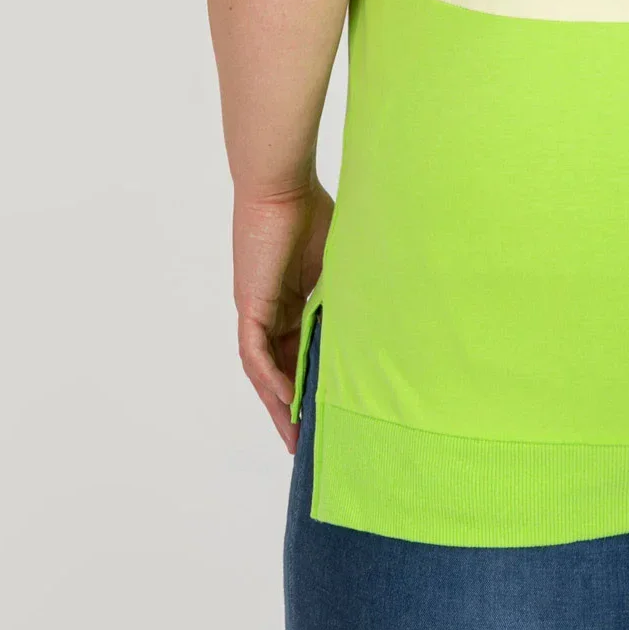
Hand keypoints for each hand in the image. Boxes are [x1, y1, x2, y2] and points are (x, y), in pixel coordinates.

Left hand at [233, 177, 334, 452]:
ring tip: (296, 437)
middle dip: (291, 408)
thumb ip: (346, 294)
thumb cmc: (312, 210)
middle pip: (277, 370)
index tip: (326, 412)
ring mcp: (256, 309)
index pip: (296, 352)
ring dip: (278, 403)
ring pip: (264, 370)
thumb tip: (379, 321)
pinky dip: (271, 379)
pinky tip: (288, 401)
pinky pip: (256, 354)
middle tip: (307, 444)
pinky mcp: (249, 305)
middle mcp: (269, 310)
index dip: (309, 383)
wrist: (282, 184)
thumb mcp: (337, 265)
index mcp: (290, 299)